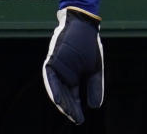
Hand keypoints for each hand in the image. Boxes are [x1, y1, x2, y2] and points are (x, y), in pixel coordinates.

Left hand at [43, 7, 103, 123]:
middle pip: (65, 96)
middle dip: (70, 109)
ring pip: (57, 90)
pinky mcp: (51, 63)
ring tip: (68, 113)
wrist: (84, 26)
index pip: (74, 97)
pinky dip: (54, 90)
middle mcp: (63, 77)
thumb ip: (95, 86)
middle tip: (75, 120)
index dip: (76, 109)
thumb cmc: (89, 46)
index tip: (80, 120)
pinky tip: (59, 100)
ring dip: (62, 102)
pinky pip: (50, 79)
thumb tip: (96, 106)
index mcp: (74, 78)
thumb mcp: (95, 69)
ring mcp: (56, 70)